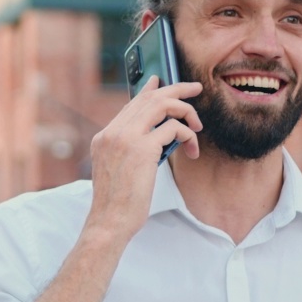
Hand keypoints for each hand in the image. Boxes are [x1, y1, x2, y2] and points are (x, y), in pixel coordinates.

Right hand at [86, 77, 202, 240]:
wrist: (109, 221)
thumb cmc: (117, 203)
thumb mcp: (117, 170)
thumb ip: (129, 149)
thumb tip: (157, 138)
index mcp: (104, 137)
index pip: (130, 105)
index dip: (149, 90)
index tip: (160, 80)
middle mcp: (113, 133)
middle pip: (149, 98)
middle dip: (176, 89)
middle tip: (195, 88)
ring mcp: (126, 138)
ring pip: (162, 105)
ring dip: (185, 110)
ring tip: (197, 125)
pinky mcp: (142, 149)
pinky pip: (173, 128)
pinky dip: (188, 135)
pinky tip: (192, 148)